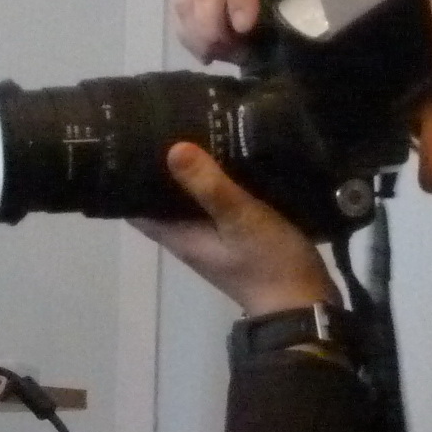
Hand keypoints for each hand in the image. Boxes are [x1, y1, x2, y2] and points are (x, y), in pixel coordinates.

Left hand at [131, 143, 335, 316]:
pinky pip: (217, 206)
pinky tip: (229, 160)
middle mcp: (190, 238)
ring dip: (190, 176)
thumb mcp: (239, 219)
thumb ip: (209, 186)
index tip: (128, 147)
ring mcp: (214, 240)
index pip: (137, 209)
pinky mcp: (238, 237)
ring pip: (190, 203)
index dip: (127, 180)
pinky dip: (216, 185)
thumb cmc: (267, 264)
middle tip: (164, 127)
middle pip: (163, 202)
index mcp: (180, 236)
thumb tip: (173, 148)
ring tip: (194, 133)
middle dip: (161, 170)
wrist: (304, 304)